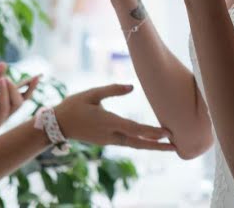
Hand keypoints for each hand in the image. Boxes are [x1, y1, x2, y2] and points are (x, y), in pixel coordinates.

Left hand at [0, 63, 38, 147]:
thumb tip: (3, 63)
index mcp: (9, 107)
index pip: (24, 98)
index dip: (31, 88)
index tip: (37, 77)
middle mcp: (6, 116)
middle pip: (17, 103)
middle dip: (13, 90)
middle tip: (7, 78)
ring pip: (5, 108)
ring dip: (4, 93)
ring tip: (1, 80)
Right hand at [54, 84, 174, 150]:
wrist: (57, 124)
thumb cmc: (74, 105)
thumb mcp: (92, 93)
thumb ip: (112, 89)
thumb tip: (131, 87)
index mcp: (108, 121)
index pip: (134, 128)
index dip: (151, 131)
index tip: (166, 133)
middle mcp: (110, 134)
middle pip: (138, 142)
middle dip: (157, 145)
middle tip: (175, 147)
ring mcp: (108, 140)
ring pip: (134, 144)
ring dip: (151, 145)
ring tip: (168, 146)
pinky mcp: (106, 141)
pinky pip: (127, 143)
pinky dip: (140, 142)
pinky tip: (150, 141)